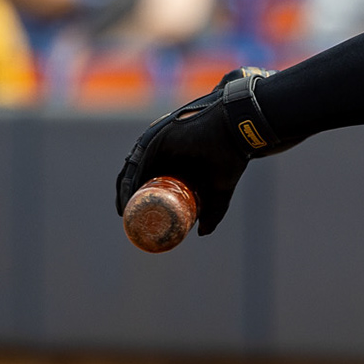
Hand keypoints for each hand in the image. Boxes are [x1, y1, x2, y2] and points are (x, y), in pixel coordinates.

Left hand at [115, 84, 254, 235]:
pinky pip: (136, 162)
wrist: (237, 131)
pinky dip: (129, 181)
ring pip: (133, 171)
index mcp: (174, 158)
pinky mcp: (154, 138)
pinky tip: (126, 198)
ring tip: (127, 215)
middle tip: (131, 221)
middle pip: (137, 177)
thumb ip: (214, 211)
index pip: (149, 181)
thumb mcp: (220, 189)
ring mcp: (156, 142)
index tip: (141, 221)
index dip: (141, 201)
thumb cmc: (232, 155)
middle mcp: (161, 150)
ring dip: (125, 193)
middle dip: (131, 200)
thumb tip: (203, 233)